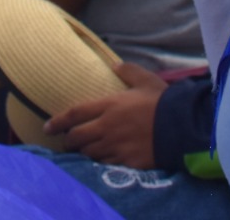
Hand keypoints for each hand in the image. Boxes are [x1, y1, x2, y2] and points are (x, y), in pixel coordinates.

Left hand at [44, 62, 166, 168]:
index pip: (75, 114)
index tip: (47, 127)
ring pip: (89, 153)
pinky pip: (105, 164)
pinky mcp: (126, 161)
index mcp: (110, 106)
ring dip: (84, 152)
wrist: (182, 126)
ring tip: (83, 150)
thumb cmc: (163, 101)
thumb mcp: (146, 80)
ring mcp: (116, 146)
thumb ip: (128, 71)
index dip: (58, 121)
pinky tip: (102, 159)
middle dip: (68, 141)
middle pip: (77, 138)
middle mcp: (107, 127)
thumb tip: (115, 65)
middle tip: (66, 142)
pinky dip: (100, 161)